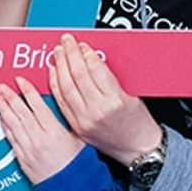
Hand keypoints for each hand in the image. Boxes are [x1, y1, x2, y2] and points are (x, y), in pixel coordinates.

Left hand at [0, 78, 85, 183]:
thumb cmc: (79, 167)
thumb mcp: (78, 138)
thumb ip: (65, 122)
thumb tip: (59, 108)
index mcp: (54, 131)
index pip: (36, 105)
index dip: (27, 91)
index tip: (19, 81)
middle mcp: (39, 139)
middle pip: (21, 113)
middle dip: (9, 97)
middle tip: (1, 87)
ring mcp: (29, 150)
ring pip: (13, 125)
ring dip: (3, 110)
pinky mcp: (23, 160)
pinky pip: (11, 140)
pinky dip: (5, 128)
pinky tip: (1, 120)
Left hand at [48, 34, 161, 164]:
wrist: (138, 149)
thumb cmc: (137, 122)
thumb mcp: (130, 95)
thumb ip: (109, 78)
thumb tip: (91, 58)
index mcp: (115, 101)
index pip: (95, 70)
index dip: (86, 54)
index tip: (82, 45)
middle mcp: (98, 111)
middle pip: (78, 76)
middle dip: (70, 55)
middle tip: (66, 42)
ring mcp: (85, 120)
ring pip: (66, 87)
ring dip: (60, 66)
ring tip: (58, 53)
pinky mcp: (77, 127)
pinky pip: (61, 102)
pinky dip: (55, 84)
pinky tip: (54, 72)